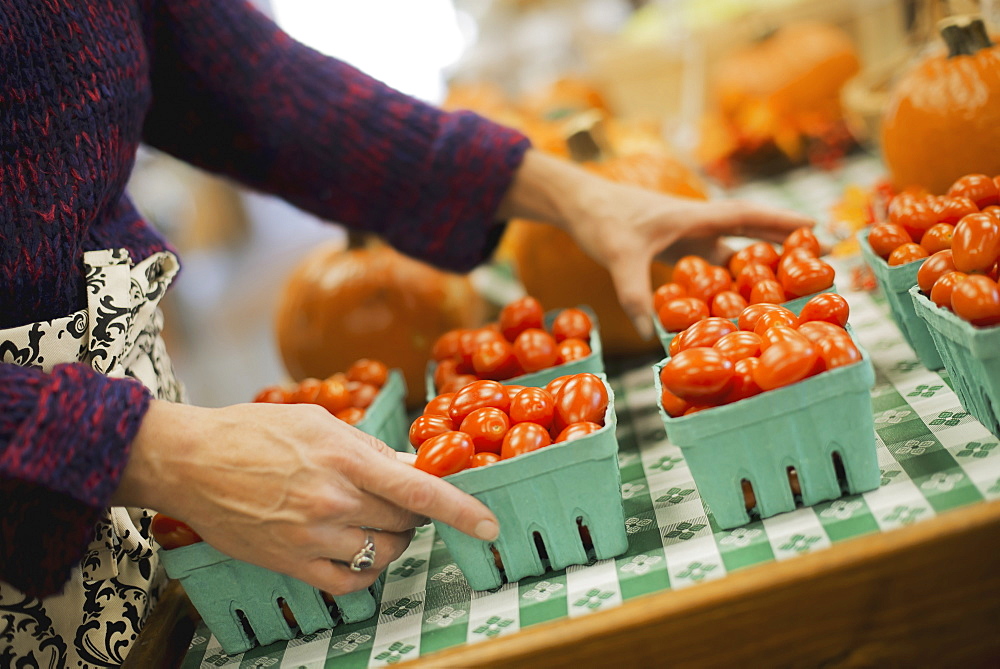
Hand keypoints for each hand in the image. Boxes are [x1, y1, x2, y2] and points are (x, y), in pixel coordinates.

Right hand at [113, 400, 498, 594]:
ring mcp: (312, 538)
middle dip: (414, 511)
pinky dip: (367, 569)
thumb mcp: (317, 422)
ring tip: (372, 520)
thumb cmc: (253, 432)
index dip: (461, 509)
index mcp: (343, 459)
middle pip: (406, 522)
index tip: (489, 525)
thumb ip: (367, 448)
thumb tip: (408, 468)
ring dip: (393, 539)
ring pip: (385, 553)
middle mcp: (333, 502)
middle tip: (396, 498)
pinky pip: (351, 581)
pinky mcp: (292, 564)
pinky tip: (358, 550)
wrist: (190, 461)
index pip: (418, 489)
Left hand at [496, 150, 813, 337]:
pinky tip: (736, 301)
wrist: (579, 205)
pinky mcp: (675, 248)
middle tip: (818, 261)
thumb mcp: (618, 256)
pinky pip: (710, 265)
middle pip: (749, 232)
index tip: (815, 228)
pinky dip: (726, 279)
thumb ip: (634, 292)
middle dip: (783, 244)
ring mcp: (687, 236)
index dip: (780, 223)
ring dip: (756, 265)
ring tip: (788, 287)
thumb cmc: (603, 219)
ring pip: (731, 251)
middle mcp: (696, 224)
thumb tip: (650, 333)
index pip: (746, 216)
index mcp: (693, 215)